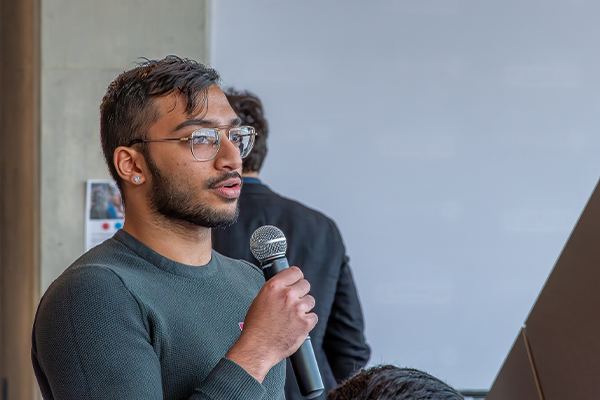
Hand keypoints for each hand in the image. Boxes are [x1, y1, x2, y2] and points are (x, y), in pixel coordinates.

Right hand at [226, 266, 317, 381]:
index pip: (295, 272)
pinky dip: (308, 322)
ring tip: (293, 317)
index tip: (296, 282)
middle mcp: (287, 295)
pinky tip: (296, 326)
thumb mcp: (260, 300)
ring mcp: (297, 308)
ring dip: (304, 308)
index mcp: (274, 287)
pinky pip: (313, 317)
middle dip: (301, 293)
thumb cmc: (256, 327)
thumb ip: (275, 291)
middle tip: (294, 303)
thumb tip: (286, 286)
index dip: (296, 278)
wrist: (257, 348)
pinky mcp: (305, 323)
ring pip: (311, 301)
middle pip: (305, 285)